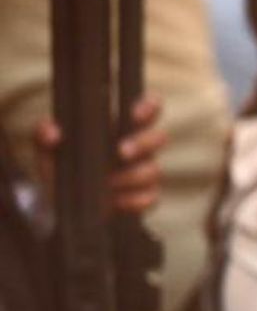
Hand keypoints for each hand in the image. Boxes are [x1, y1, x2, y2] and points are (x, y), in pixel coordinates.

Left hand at [32, 96, 166, 214]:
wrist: (60, 203)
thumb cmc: (60, 166)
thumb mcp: (46, 150)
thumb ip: (43, 135)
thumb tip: (53, 132)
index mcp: (121, 128)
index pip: (148, 109)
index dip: (149, 107)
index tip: (134, 114)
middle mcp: (138, 148)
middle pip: (160, 137)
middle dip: (142, 144)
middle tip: (121, 152)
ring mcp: (143, 172)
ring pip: (154, 169)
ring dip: (132, 176)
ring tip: (109, 183)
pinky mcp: (143, 197)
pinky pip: (151, 197)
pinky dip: (134, 200)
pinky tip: (116, 201)